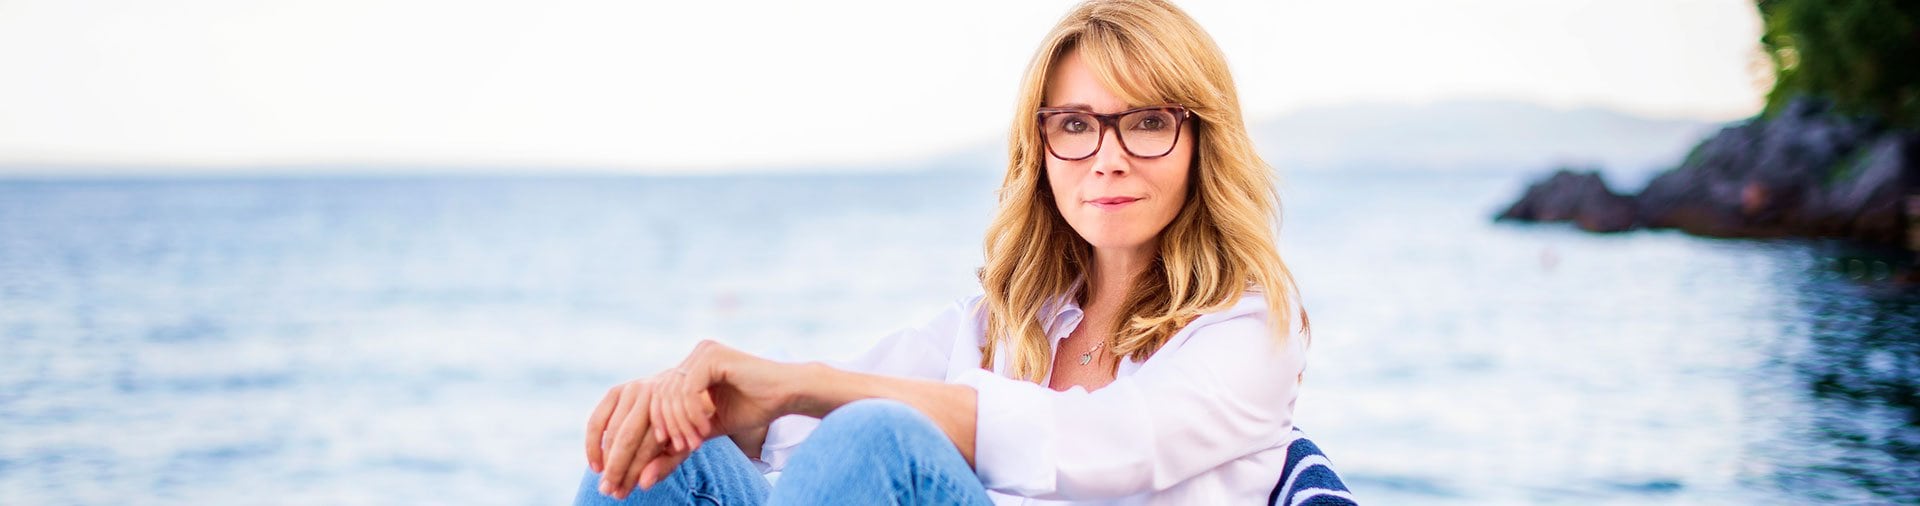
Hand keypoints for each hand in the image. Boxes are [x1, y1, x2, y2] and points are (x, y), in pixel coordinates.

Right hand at [583, 376, 701, 498]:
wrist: (679, 392)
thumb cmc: (679, 428)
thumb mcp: (681, 448)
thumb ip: (664, 466)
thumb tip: (643, 484)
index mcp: (670, 412)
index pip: (647, 447)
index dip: (632, 473)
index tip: (622, 493)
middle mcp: (651, 396)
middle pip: (626, 438)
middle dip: (615, 468)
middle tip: (607, 491)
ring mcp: (632, 390)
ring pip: (611, 431)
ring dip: (604, 461)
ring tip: (603, 483)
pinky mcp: (616, 391)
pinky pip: (596, 421)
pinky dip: (592, 444)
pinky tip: (595, 465)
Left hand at [649, 340, 798, 457]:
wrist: (787, 395)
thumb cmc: (754, 408)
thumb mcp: (710, 425)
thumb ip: (683, 434)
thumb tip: (652, 461)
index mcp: (692, 366)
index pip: (660, 394)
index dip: (662, 423)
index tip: (675, 447)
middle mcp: (696, 354)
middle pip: (661, 392)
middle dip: (670, 425)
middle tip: (685, 447)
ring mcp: (704, 352)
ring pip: (673, 392)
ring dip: (682, 423)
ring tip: (697, 442)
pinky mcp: (713, 356)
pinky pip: (689, 389)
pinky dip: (693, 414)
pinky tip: (706, 429)